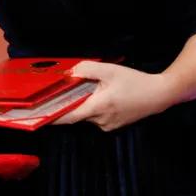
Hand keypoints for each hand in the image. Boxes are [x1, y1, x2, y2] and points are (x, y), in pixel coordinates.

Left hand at [55, 61, 173, 130]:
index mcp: (98, 107)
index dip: (51, 116)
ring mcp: (107, 125)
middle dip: (70, 101)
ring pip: (87, 114)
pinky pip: (96, 116)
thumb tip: (70, 73)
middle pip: (76, 113)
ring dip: (84, 102)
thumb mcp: (110, 70)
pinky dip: (94, 106)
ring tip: (95, 88)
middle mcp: (100, 121)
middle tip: (67, 88)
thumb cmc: (135, 82)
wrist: (159, 94)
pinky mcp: (113, 125)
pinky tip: (104, 95)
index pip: (68, 116)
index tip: (36, 116)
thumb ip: (87, 70)